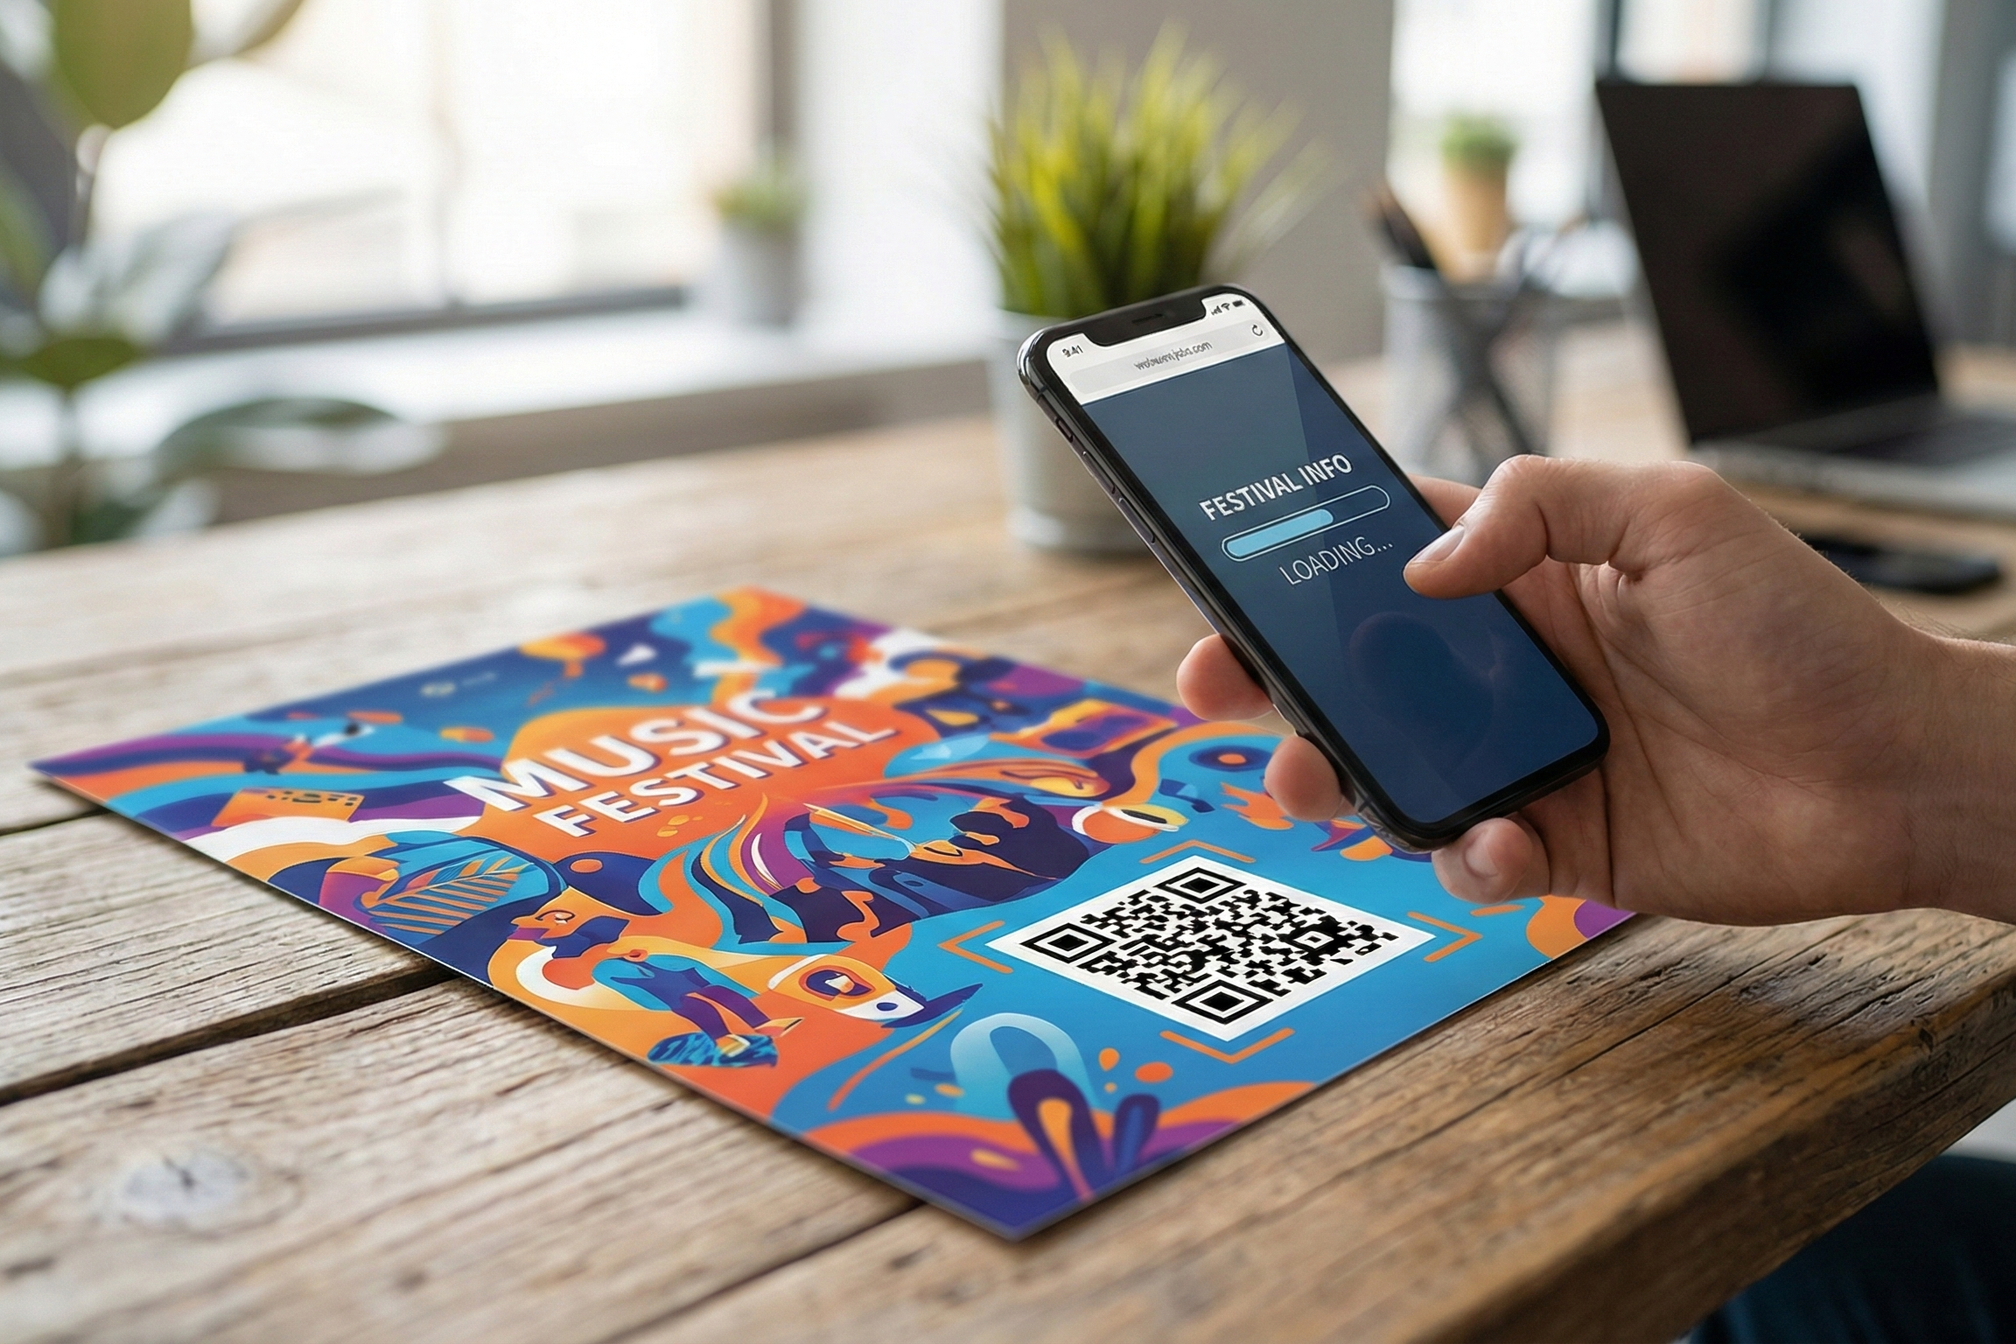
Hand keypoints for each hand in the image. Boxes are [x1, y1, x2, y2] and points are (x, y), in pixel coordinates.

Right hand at [1178, 457, 2015, 924]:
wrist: (1892, 770)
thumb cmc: (1799, 626)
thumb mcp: (1672, 514)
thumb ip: (1538, 505)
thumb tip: (1421, 568)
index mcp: (1524, 577)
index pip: (1381, 556)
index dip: (1296, 564)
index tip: (1227, 576)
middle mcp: (1508, 669)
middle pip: (1355, 671)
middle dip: (1270, 680)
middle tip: (1213, 689)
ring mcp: (1525, 759)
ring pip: (1388, 771)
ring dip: (1329, 775)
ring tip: (1308, 782)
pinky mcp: (1556, 845)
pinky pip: (1469, 858)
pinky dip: (1465, 857)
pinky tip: (1507, 840)